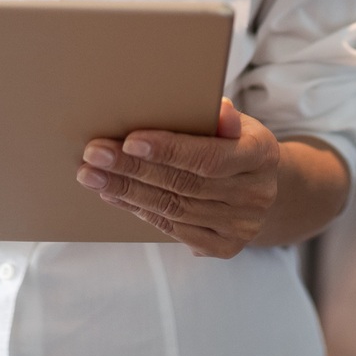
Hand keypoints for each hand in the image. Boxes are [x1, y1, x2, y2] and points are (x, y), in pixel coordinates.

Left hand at [78, 98, 280, 258]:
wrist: (261, 189)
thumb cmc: (236, 144)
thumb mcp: (237, 122)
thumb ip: (222, 118)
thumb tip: (219, 108)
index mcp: (262, 155)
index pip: (210, 157)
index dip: (169, 151)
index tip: (129, 142)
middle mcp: (256, 195)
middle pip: (185, 184)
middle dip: (134, 169)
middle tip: (94, 155)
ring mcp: (241, 226)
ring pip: (174, 209)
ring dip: (128, 191)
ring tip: (93, 175)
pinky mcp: (225, 247)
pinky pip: (174, 230)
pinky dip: (140, 211)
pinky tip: (114, 195)